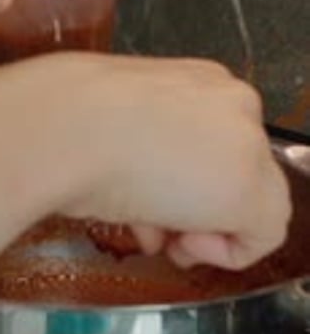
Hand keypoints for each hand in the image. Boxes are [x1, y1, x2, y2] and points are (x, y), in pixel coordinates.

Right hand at [51, 54, 290, 269]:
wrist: (68, 129)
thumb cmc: (70, 122)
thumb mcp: (113, 126)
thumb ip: (147, 153)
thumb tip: (152, 201)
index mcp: (198, 80)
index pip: (209, 141)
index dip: (181, 181)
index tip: (150, 202)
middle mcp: (231, 101)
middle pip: (232, 170)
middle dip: (193, 208)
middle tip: (157, 230)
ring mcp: (246, 143)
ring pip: (252, 199)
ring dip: (207, 230)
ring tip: (158, 238)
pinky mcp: (251, 189)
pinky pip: (265, 233)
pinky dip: (230, 253)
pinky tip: (184, 245)